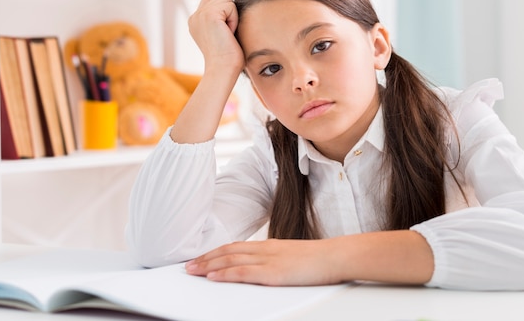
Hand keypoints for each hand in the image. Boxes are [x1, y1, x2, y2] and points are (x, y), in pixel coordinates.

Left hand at [184, 239, 341, 285]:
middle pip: (228, 252)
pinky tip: (213, 276)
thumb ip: (276, 261)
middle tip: (188, 265)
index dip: (216, 252)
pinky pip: (244, 272)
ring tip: (192, 270)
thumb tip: (265, 268)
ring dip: (209, 265)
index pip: (236, 247)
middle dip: (206, 258)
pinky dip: (226, 273)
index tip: (202, 258)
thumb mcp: (292, 257)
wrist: (335, 256)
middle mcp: (265, 249)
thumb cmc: (318, 259)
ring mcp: (268, 260)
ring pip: (231, 259)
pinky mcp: (273, 272)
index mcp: (269, 246)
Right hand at [188, 0, 243, 72]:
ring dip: (232, 17)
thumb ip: (219, 18)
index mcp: (195, 21)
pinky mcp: (210, 15)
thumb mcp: (219, 34)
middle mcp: (195, 16)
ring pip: (226, 1)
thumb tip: (228, 7)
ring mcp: (200, 14)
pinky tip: (228, 33)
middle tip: (225, 35)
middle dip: (229, 15)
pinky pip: (231, 6)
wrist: (222, 68)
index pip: (214, 3)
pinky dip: (234, 20)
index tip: (222, 35)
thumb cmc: (227, 57)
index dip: (225, 16)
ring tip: (226, 34)